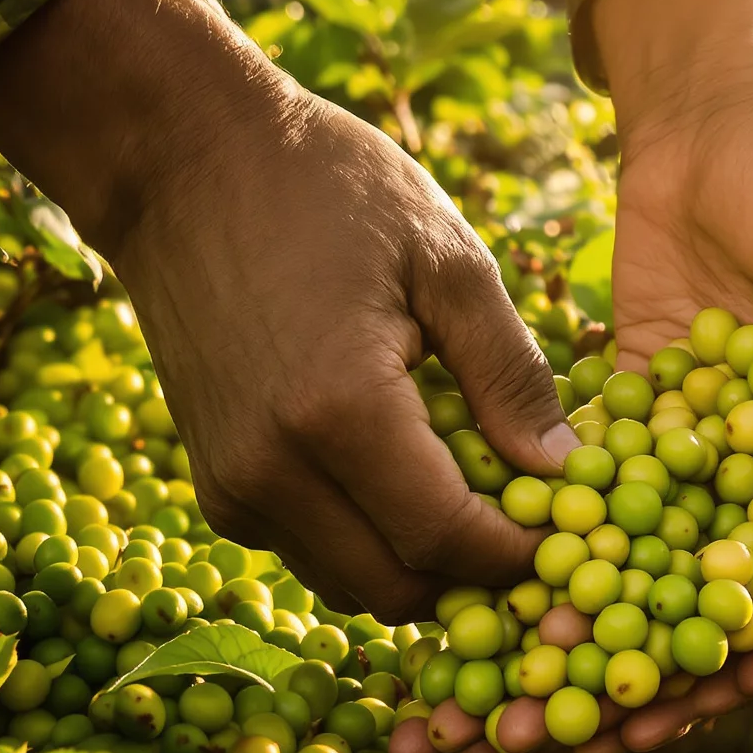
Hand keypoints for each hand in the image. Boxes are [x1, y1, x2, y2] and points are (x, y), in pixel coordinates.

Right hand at [0, 0, 574, 619]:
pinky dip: (367, 539)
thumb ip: (509, 374)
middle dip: (474, 576)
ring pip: (352, 584)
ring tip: (472, 496)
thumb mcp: (448, 259)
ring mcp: (233, 485)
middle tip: (530, 526)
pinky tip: (405, 474)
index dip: (519, 557)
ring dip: (419, 563)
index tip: (571, 533)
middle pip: (399, 589)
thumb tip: (563, 471)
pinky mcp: (214, 484)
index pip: (448, 541)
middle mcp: (273, 470)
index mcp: (341, 411)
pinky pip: (310, 550)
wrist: (181, 163)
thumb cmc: (327, 189)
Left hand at [576, 0, 752, 752]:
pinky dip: (555, 574)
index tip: (746, 681)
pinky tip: (501, 625)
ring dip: (603, 653)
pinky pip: (594, 519)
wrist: (715, 112)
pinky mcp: (630, 434)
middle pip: (734, 607)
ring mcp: (702, 464)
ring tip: (532, 718)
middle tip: (608, 739)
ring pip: (657, 581)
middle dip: (678, 682)